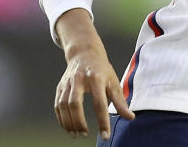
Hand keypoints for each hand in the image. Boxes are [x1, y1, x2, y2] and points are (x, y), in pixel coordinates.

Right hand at [54, 9, 135, 138]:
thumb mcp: (113, 82)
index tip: (105, 135)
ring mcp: (68, 82)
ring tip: (76, 134)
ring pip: (63, 105)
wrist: (84, 53)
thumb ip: (120, 101)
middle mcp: (79, 79)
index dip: (103, 121)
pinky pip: (57, 105)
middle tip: (85, 135)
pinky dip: (61, 118)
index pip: (99, 103)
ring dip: (68, 122)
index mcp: (96, 78)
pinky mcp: (60, 86)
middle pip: (75, 103)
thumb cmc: (102, 69)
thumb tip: (130, 117)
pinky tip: (68, 126)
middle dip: (79, 122)